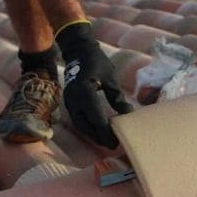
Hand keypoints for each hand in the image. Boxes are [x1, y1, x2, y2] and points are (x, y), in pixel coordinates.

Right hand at [58, 23, 132, 148]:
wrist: (77, 50)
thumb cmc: (96, 61)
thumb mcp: (110, 78)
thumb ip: (117, 97)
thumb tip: (127, 113)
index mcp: (84, 92)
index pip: (96, 118)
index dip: (106, 132)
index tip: (117, 141)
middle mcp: (74, 100)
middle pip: (87, 126)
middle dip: (100, 137)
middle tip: (114, 146)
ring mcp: (69, 102)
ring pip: (81, 126)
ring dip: (93, 135)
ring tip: (107, 141)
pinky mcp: (69, 103)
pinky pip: (78, 120)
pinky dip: (88, 128)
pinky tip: (98, 132)